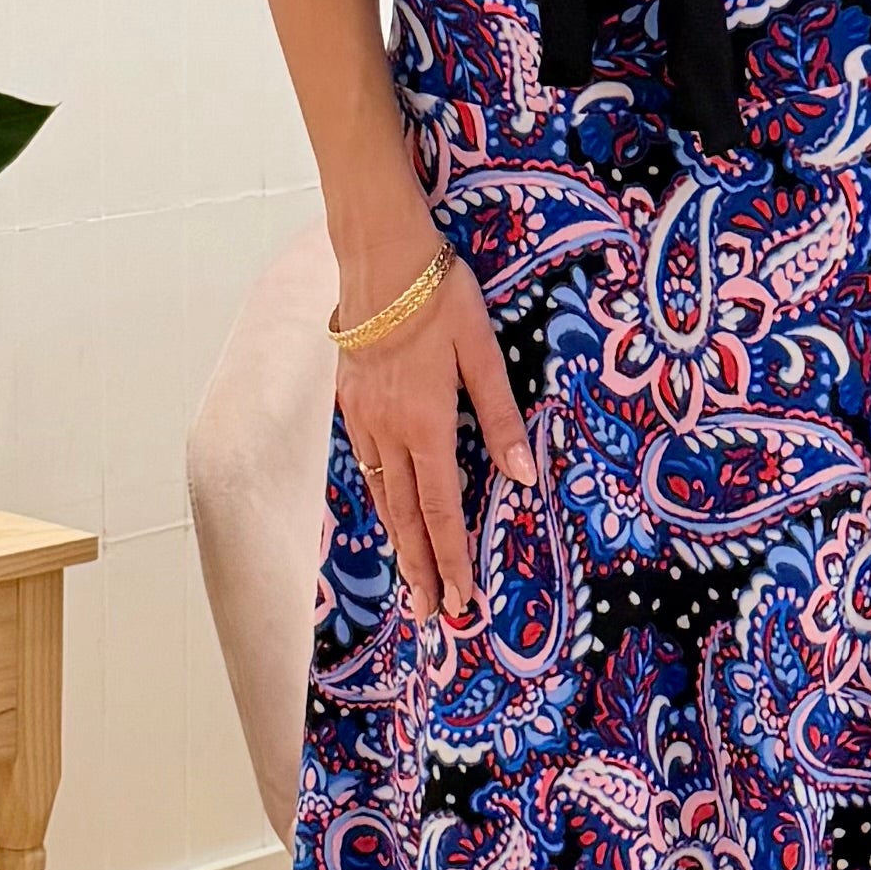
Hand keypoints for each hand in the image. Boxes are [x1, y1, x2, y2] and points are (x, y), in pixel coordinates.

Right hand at [334, 225, 529, 627]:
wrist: (377, 254)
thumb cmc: (439, 294)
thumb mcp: (482, 350)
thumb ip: (501, 415)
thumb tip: (522, 475)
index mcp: (426, 422)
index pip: (441, 509)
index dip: (451, 558)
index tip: (459, 600)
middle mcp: (388, 430)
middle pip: (405, 516)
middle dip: (421, 569)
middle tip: (431, 614)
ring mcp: (362, 417)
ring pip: (381, 494)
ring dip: (398, 541)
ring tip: (409, 579)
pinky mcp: (348, 399)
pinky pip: (364, 463)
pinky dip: (378, 498)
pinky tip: (386, 510)